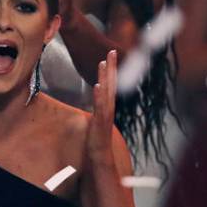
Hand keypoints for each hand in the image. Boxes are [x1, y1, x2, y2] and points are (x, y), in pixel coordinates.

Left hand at [86, 49, 117, 164]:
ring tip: (103, 63)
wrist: (101, 156)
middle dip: (112, 67)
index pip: (111, 83)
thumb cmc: (97, 137)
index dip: (111, 69)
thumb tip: (94, 96)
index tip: (110, 54)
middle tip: (112, 51)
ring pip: (106, 92)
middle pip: (112, 83)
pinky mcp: (100, 122)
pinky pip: (100, 107)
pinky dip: (99, 96)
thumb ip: (97, 106)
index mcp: (108, 105)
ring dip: (105, 77)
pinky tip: (97, 86)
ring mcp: (106, 114)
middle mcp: (109, 107)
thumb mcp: (96, 118)